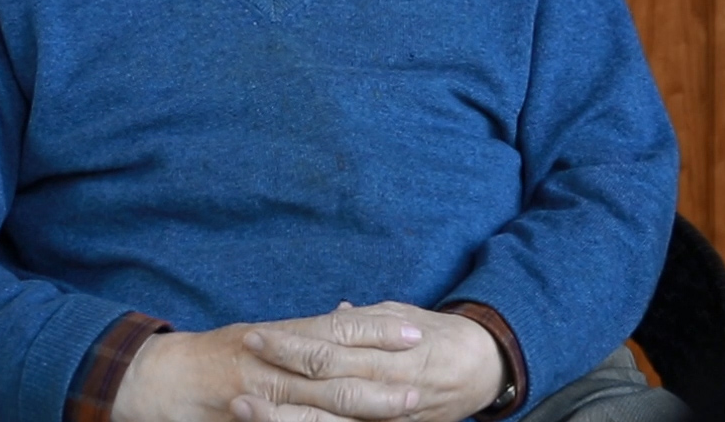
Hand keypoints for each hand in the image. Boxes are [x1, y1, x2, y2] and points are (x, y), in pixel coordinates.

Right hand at [110, 308, 425, 421]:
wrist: (153, 379)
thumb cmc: (209, 355)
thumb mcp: (259, 336)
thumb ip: (301, 334)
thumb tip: (345, 318)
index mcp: (278, 337)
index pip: (336, 330)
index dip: (376, 332)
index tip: (414, 334)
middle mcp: (272, 364)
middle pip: (335, 372)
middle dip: (380, 380)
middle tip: (420, 384)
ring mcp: (259, 397)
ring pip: (319, 407)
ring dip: (360, 412)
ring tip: (399, 413)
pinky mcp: (247, 421)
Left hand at [235, 302, 504, 421]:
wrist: (483, 369)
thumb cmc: (441, 338)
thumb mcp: (405, 316)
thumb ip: (367, 319)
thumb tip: (335, 312)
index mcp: (387, 350)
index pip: (330, 348)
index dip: (291, 343)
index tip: (258, 334)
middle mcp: (385, 386)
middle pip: (323, 386)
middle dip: (278, 377)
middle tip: (241, 366)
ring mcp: (386, 418)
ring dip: (283, 415)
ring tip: (244, 408)